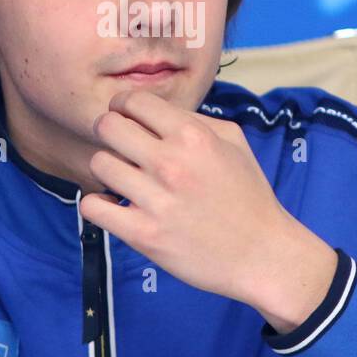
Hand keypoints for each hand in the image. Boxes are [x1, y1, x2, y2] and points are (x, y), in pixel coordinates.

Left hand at [78, 89, 336, 329]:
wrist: (263, 255)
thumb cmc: (249, 196)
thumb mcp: (234, 143)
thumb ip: (196, 120)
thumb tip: (157, 111)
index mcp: (194, 136)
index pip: (134, 101)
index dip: (124, 106)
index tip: (127, 118)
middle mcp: (172, 164)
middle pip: (108, 127)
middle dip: (108, 131)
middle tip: (118, 145)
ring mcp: (156, 200)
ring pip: (98, 164)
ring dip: (106, 169)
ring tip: (122, 179)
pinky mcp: (144, 235)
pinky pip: (93, 207)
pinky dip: (97, 204)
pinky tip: (113, 206)